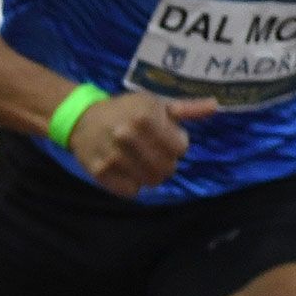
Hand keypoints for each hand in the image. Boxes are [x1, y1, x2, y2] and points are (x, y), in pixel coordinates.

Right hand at [68, 91, 215, 197]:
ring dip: (149, 174)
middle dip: (165, 162)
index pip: (180, 148)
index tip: (163, 139)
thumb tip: (215, 105)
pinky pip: (130, 191)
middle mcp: (128, 136)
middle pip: (167, 168)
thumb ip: (186, 108)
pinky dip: (131, 184)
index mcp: (144, 117)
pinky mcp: (100, 172)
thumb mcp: (154, 104)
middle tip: (152, 153)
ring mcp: (113, 155)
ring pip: (150, 181)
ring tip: (140, 162)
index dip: (175, 145)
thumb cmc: (124, 110)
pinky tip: (125, 170)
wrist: (81, 119)